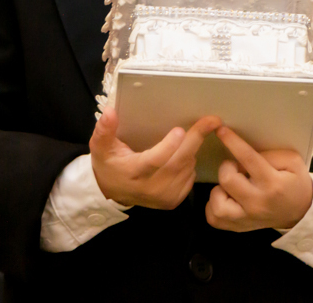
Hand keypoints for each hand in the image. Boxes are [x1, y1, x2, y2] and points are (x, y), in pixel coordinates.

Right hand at [90, 109, 220, 208]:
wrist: (112, 193)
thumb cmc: (109, 164)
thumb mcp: (101, 147)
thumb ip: (104, 129)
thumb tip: (110, 112)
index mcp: (133, 172)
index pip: (153, 161)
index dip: (168, 147)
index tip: (180, 130)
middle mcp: (150, 187)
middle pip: (178, 162)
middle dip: (195, 139)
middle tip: (211, 121)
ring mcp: (164, 196)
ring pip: (187, 168)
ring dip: (192, 149)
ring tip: (191, 135)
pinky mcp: (173, 201)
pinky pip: (190, 177)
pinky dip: (191, 163)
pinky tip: (185, 154)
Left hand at [205, 126, 312, 231]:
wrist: (301, 212)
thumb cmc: (295, 183)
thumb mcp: (292, 161)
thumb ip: (269, 154)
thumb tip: (243, 152)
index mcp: (272, 184)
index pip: (248, 159)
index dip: (232, 142)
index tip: (221, 130)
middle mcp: (257, 203)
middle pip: (227, 179)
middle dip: (228, 167)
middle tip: (237, 168)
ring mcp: (246, 218)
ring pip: (216, 203)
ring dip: (219, 189)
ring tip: (230, 186)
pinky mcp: (238, 227)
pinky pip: (214, 218)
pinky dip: (214, 206)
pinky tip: (225, 198)